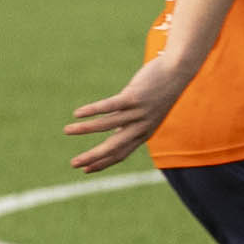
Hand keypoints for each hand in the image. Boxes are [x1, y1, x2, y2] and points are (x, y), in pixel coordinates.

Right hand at [65, 54, 194, 173]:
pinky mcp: (133, 97)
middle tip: (73, 163)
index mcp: (143, 133)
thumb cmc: (159, 93)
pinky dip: (92, 110)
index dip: (103, 163)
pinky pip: (109, 106)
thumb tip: (112, 129)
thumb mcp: (146, 113)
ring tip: (67, 130)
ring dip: (84, 129)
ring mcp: (138, 112)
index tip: (86, 170)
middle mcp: (141, 126)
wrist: (177, 72)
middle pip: (113, 147)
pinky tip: (77, 113)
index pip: (121, 154)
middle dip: (92, 157)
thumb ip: (129, 122)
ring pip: (107, 125)